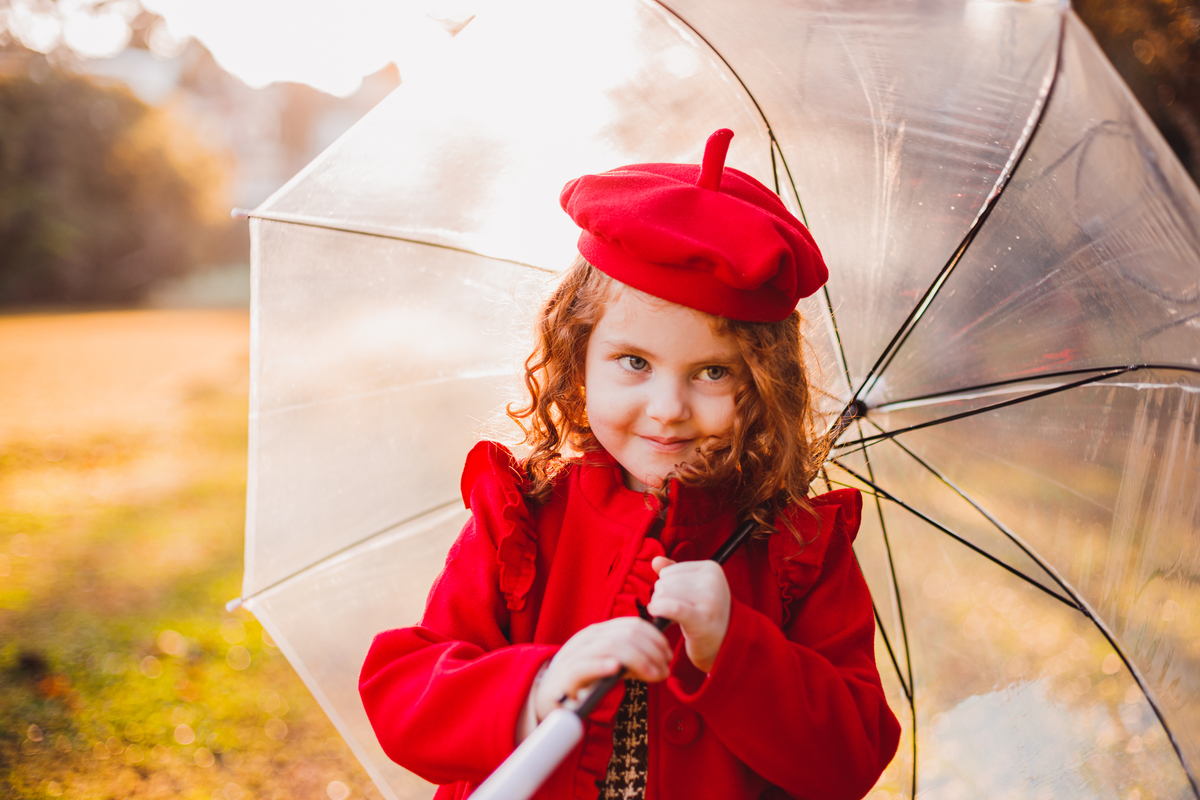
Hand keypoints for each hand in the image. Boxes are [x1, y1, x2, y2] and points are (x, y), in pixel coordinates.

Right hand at [534, 617, 670, 720]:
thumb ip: (630, 661)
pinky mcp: (563, 676)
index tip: (667, 655)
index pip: (631, 624)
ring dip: (638, 660)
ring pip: (610, 646)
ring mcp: (573, 655)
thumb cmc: (582, 683)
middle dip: (651, 650)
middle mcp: (586, 639)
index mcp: (597, 633)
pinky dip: (601, 665)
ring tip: (652, 675)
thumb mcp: (609, 666)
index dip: (654, 637)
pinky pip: (583, 666)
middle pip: (625, 634)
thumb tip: (659, 662)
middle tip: (664, 669)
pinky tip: (615, 668)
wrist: (545, 698)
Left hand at [646, 556, 729, 672]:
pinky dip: (660, 608)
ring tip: (675, 617)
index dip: (665, 587)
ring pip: (664, 594)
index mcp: (711, 568)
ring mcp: (710, 599)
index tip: (678, 600)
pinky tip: (655, 611)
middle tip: (675, 612)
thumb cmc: (705, 612)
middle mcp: (713, 580)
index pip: (667, 572)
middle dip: (662, 598)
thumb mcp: (693, 588)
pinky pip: (674, 607)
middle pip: (664, 583)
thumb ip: (675, 572)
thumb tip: (656, 560)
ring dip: (661, 607)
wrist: (724, 642)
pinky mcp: (703, 619)